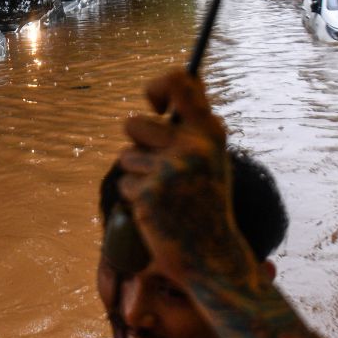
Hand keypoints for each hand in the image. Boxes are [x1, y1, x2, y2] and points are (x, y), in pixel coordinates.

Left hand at [115, 70, 256, 284]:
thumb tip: (163, 90)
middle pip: (133, 123)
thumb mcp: (209, 158)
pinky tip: (158, 211)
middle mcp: (191, 146)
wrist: (212, 256)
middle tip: (157, 166)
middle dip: (136, 143)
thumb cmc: (206, 203)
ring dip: (137, 173)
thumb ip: (190, 128)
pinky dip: (135, 197)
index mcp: (210, 132)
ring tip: (164, 193)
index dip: (157, 86)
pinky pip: (125, 182)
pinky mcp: (149, 194)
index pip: (180, 82)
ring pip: (126, 155)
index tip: (154, 104)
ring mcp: (169, 170)